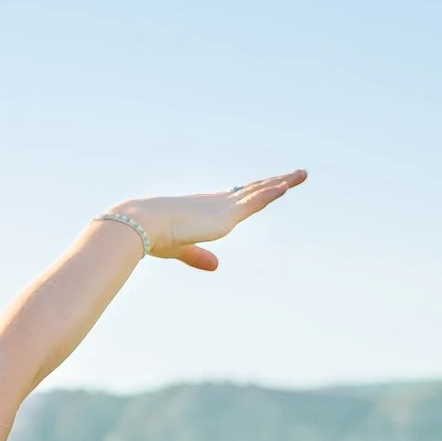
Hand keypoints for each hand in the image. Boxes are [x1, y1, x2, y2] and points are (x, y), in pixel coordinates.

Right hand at [110, 170, 306, 271]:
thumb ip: (197, 256)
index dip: (253, 192)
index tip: (268, 186)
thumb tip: (216, 266)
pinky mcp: (224, 216)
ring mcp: (222, 208)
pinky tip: (284, 187)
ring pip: (258, 191)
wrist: (140, 225)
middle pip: (252, 189)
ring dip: (281, 183)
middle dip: (274, 182)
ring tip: (301, 174)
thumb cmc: (152, 236)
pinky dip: (268, 194)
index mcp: (205, 209)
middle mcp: (216, 203)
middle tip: (295, 174)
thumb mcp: (179, 249)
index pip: (236, 198)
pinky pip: (252, 202)